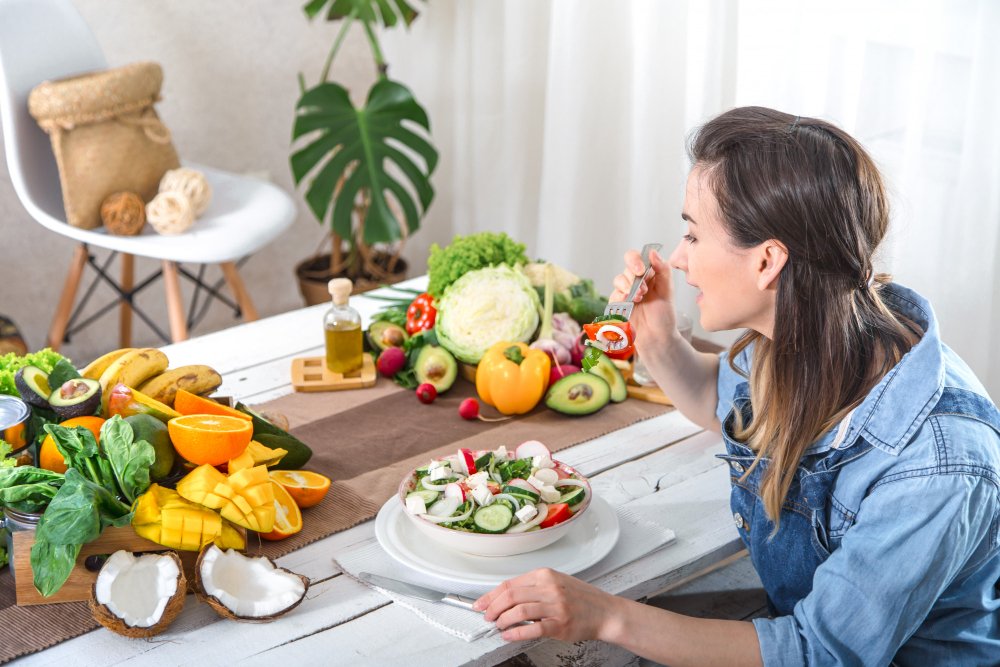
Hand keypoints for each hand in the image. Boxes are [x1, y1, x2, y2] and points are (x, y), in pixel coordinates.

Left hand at [474, 568, 619, 642]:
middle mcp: (549, 588)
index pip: (509, 584)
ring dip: (502, 621)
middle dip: (492, 608)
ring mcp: (555, 606)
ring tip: (499, 626)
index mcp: (545, 575)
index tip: (480, 604)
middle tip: (487, 616)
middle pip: (510, 596)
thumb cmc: (581, 599)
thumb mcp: (556, 583)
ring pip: (518, 611)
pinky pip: (532, 629)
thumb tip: (505, 598)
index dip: (490, 595)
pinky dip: (515, 633)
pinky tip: (509, 635)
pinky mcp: (560, 624)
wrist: (606, 612)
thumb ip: (532, 588)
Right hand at [609, 248, 676, 351]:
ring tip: (638, 298)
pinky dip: (620, 295)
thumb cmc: (664, 315)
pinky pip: (614, 294)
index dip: (636, 260)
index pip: (638, 257)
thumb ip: (662, 270)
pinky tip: (627, 300)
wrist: (657, 338)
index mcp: (649, 274)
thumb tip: (653, 252)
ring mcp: (626, 291)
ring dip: (628, 286)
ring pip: (619, 279)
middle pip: (627, 266)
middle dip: (633, 276)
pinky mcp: (618, 303)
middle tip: (642, 289)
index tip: (641, 270)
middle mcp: (636, 280)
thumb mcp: (667, 291)